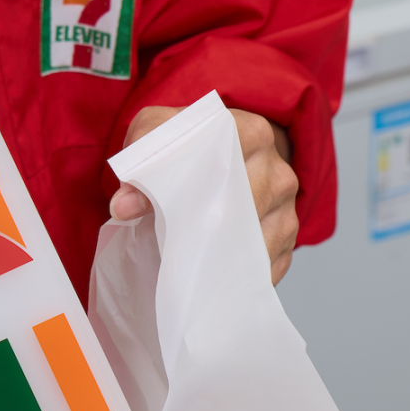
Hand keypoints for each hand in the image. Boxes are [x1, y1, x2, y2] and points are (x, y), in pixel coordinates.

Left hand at [110, 103, 298, 284]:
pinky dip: (237, 275)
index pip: (227, 155)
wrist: (223, 159)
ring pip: (252, 240)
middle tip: (171, 247)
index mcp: (250, 131)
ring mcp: (286, 205)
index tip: (165, 206)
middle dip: (203, 227)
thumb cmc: (189, 147)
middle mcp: (276, 168)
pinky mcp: (286, 236)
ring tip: (189, 266)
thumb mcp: (158, 135)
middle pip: (240, 205)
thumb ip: (140, 157)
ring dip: (219, 257)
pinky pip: (265, 263)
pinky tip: (212, 278)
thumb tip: (123, 205)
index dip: (193, 182)